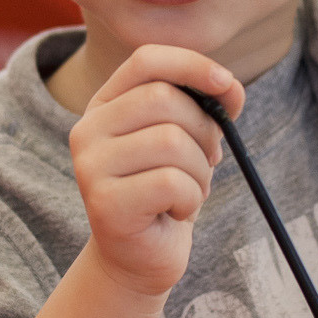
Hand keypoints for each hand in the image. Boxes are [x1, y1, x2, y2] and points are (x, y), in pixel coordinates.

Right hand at [70, 45, 243, 297]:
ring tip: (188, 191)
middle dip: (203, 131)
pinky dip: (190, 198)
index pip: (146, 60)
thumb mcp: (188, 140)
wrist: (139, 258)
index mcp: (105, 105)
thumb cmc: (166, 192)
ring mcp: (90, 166)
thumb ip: (207, 107)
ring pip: (171, 141)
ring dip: (199, 171)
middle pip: (164, 100)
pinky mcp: (104, 203)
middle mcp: (88, 129)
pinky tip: (176, 211)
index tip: (227, 84)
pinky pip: (170, 183)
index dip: (191, 64)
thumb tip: (229, 88)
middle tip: (206, 160)